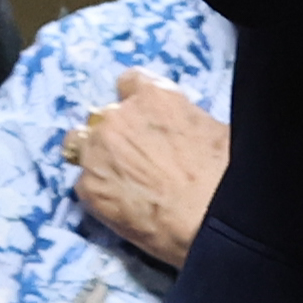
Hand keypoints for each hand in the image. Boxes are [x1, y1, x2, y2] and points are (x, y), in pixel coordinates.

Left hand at [62, 73, 227, 264]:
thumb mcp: (215, 130)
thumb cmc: (224, 178)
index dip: (136, 102)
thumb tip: (184, 130)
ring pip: (78, 143)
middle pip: (102, 116)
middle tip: (135, 158)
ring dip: (95, 156)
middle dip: (115, 133)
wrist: (211, 221)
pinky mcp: (88, 188)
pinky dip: (96, 191)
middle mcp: (118, 117)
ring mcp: (97, 151)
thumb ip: (185, 119)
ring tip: (116, 179)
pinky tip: (118, 205)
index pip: (130, 81)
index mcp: (154, 96)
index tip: (142, 119)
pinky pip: (82, 182)